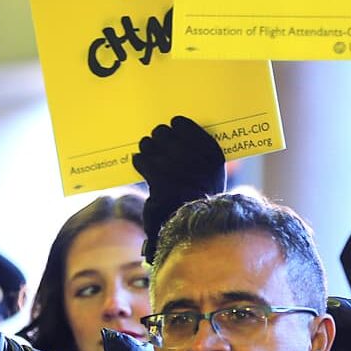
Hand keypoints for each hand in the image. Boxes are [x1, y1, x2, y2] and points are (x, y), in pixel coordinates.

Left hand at [134, 115, 226, 259]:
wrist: (193, 227)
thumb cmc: (199, 198)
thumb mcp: (209, 174)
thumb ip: (197, 152)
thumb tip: (172, 129)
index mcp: (211, 153)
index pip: (182, 124)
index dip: (172, 127)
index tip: (170, 132)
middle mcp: (195, 157)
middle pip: (162, 132)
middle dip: (156, 139)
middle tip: (156, 147)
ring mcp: (176, 167)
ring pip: (148, 144)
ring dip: (146, 150)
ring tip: (150, 158)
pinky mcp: (159, 180)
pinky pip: (141, 160)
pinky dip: (139, 162)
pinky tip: (142, 167)